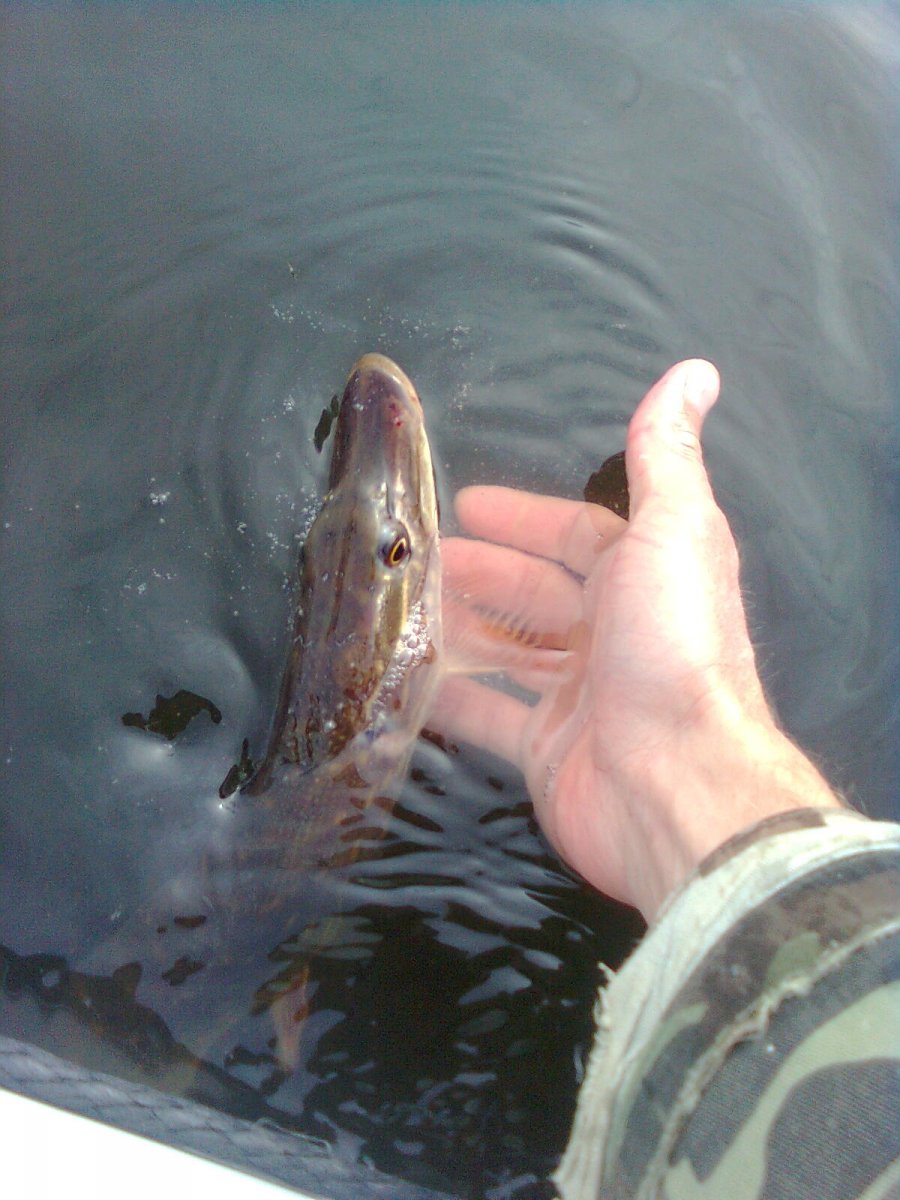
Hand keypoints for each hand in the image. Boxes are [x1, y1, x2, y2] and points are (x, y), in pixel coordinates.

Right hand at [437, 361, 840, 918]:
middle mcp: (616, 634)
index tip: (466, 501)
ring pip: (510, 650)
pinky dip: (450, 695)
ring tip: (401, 603)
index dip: (527, 516)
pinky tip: (406, 674)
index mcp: (647, 578)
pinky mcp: (546, 751)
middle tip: (418, 553)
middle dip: (482, 568)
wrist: (675, 782)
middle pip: (538, 593)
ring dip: (461, 624)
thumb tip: (695, 371)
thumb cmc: (672, 647)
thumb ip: (665, 455)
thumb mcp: (673, 530)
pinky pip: (488, 714)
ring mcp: (580, 697)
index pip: (580, 536)